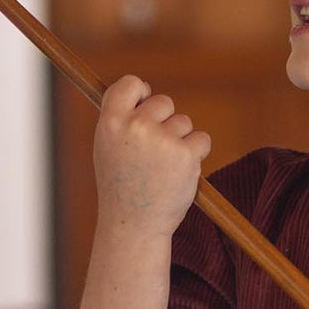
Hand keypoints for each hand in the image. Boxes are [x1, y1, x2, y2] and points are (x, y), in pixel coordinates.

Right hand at [93, 75, 210, 239]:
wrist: (134, 225)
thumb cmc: (121, 188)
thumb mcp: (107, 148)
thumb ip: (122, 119)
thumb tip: (142, 92)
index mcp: (111, 123)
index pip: (130, 83)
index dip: (141, 91)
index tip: (144, 103)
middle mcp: (136, 127)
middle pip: (164, 102)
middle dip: (164, 122)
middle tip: (153, 154)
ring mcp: (162, 140)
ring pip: (184, 122)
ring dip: (180, 141)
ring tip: (163, 168)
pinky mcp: (186, 154)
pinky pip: (201, 139)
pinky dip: (196, 153)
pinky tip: (179, 172)